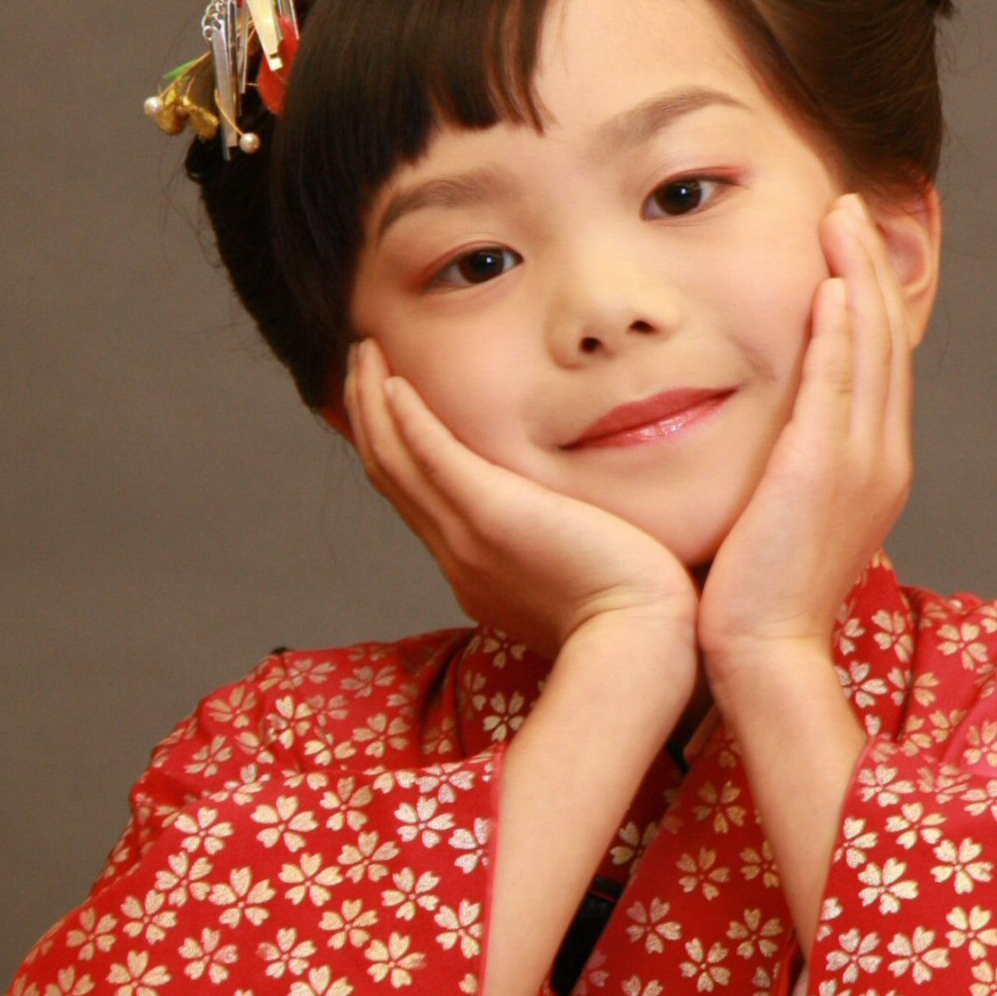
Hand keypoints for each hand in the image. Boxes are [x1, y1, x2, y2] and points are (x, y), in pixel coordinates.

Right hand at [344, 338, 698, 671]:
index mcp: (475, 567)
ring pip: (393, 461)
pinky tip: (394, 381)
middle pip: (389, 473)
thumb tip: (581, 531)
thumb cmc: (630, 618)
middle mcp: (457, 552)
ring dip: (372, 403)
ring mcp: (466, 536)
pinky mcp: (489, 514)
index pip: (416, 498)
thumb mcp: (580, 579)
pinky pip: (429, 456)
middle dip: (367, 414)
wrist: (637, 640)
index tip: (384, 405)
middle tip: (360, 364)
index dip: (391, 447)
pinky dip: (405, 419)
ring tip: (364, 355)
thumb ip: (563, 549)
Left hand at [698, 193, 913, 678]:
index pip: (877, 366)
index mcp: (874, 470)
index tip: (847, 253)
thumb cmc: (756, 599)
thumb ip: (784, 472)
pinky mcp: (824, 468)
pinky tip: (830, 281)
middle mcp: (881, 458)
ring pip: (870, 347)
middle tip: (849, 209)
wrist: (764, 655)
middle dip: (870, 269)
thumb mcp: (782, 522)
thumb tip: (766, 448)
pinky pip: (838, 380)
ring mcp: (862, 462)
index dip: (868, 302)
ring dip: (858, 275)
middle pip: (885, 341)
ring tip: (841, 217)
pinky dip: (840, 327)